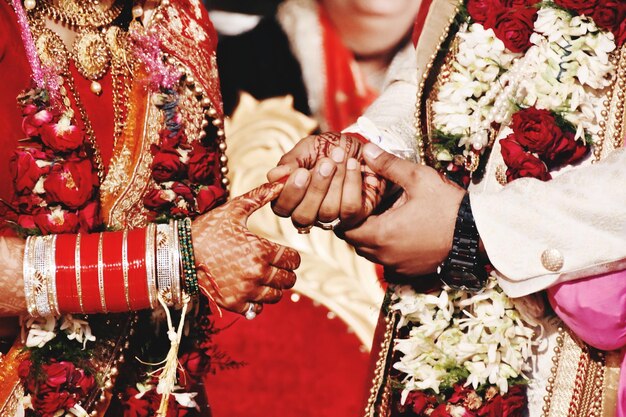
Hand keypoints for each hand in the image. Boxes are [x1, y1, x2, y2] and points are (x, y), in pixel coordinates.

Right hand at [192, 181, 300, 315]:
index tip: (283, 253)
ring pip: (276, 296)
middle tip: (274, 265)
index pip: (293, 260)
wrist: (179, 253)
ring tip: (262, 277)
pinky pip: (258, 309)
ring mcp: (245, 291)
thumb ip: (260, 197)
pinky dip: (257, 302)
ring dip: (273, 287)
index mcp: (262, 250)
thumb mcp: (234, 209)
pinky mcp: (233, 304)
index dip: (291, 256)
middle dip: (285, 271)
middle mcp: (257, 273)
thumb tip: (282, 183)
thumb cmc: (208, 228)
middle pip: (288, 279)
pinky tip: (249, 289)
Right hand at [267, 132, 385, 228]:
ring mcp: (331, 217)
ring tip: (340, 157)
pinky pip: (349, 209)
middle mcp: (309, 212)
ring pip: (327, 212)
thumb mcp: (308, 148)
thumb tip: (273, 176)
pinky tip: (353, 164)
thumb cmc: (328, 147)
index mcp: (292, 197)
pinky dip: (352, 183)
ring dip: (335, 181)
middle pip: (302, 217)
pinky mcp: (354, 217)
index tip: (302, 171)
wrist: (359, 145)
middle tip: (326, 163)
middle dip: (315, 189)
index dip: (290, 193)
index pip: (281, 208)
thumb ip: (291, 162)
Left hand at [339, 144, 464, 276]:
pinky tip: (398, 230)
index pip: (344, 228)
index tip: (355, 197)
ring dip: (369, 236)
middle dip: (355, 223)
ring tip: (382, 215)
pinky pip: (386, 261)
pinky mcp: (409, 271)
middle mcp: (384, 255)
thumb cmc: (449, 206)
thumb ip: (389, 165)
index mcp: (381, 233)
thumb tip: (366, 150)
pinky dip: (385, 247)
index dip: (345, 212)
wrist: (478, 235)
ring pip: (369, 252)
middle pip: (354, 241)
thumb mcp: (419, 178)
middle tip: (366, 204)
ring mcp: (397, 266)